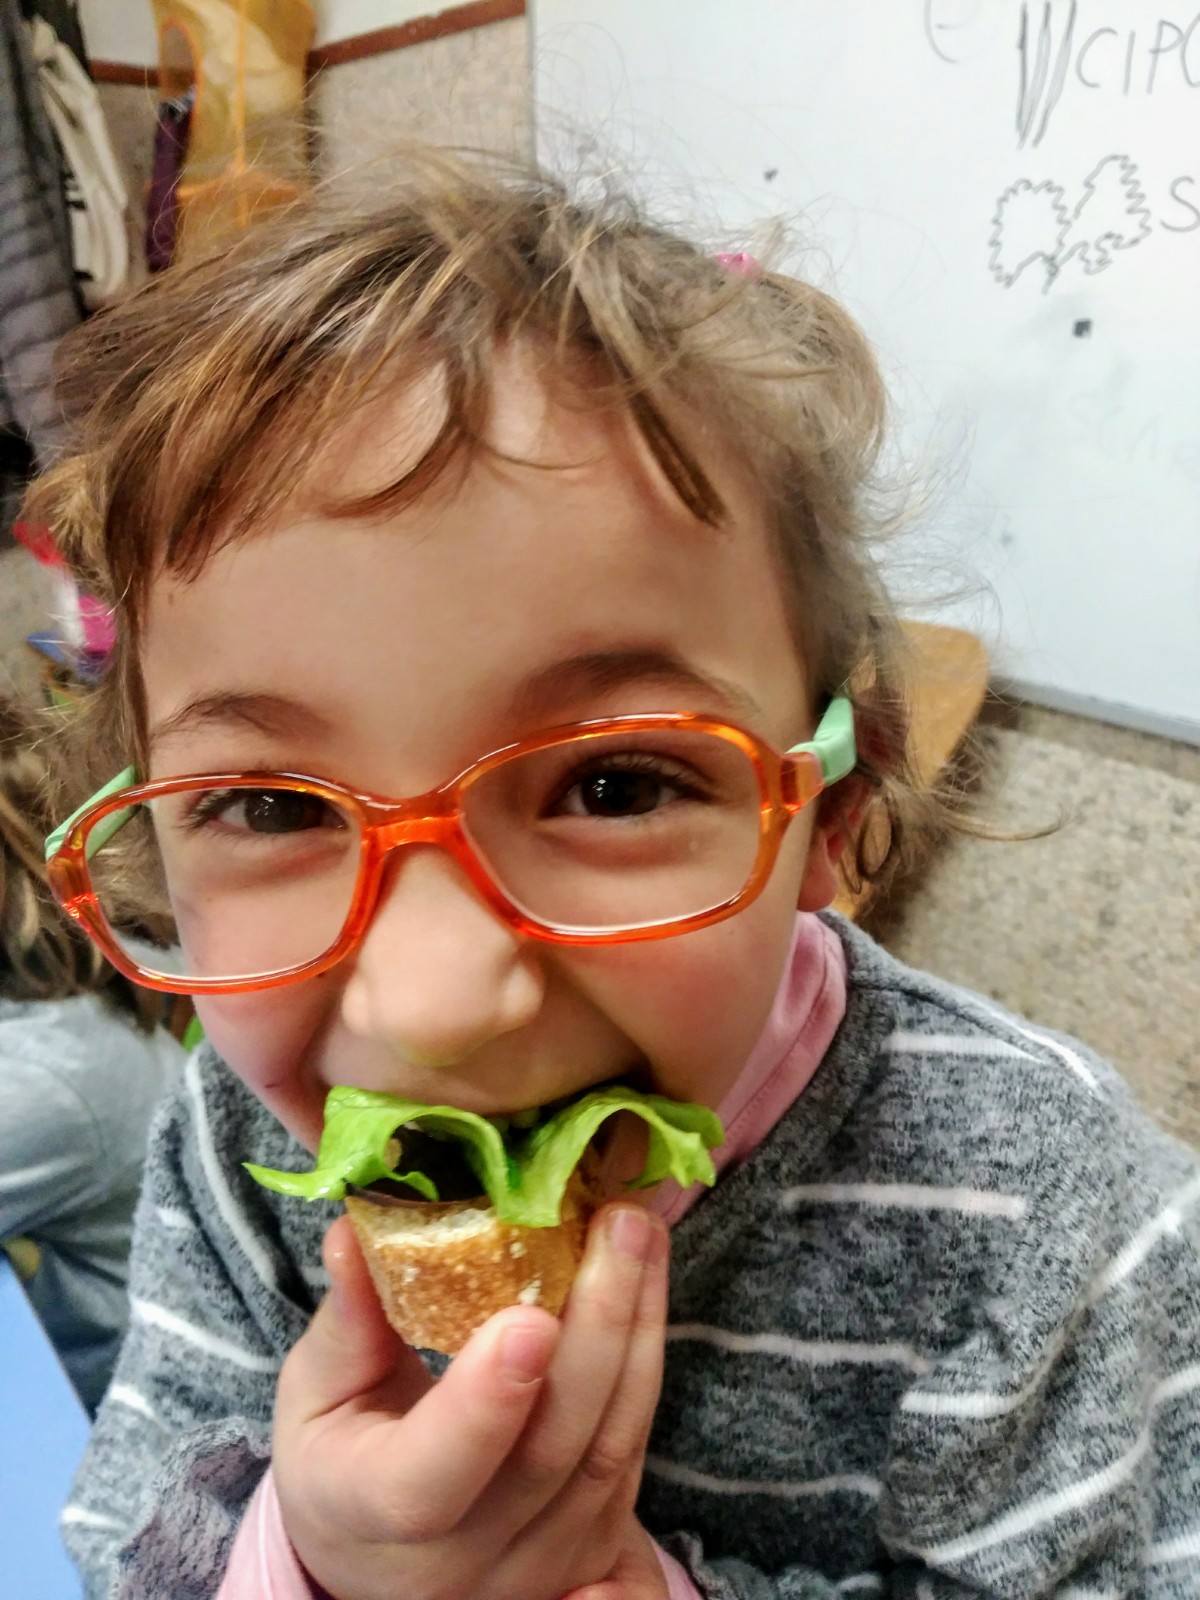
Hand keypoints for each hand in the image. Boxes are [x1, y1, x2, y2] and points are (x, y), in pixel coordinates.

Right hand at [273, 1201, 668, 1599]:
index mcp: (369, 1516)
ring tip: (641, 1231)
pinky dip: (645, 1358)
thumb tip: (353, 1232)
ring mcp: (537, 1564)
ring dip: (638, 1329)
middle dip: (596, 1328)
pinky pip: (632, 1450)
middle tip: (617, 1224)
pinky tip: (648, 1282)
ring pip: (608, 1449)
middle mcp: (462, 1562)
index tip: (528, 1319)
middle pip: (547, 1455)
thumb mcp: (315, 1394)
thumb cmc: (341, 1457)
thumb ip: (346, 1320)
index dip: (482, 1407)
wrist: (383, 1556)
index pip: (426, 1485)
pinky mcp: (594, 1549)